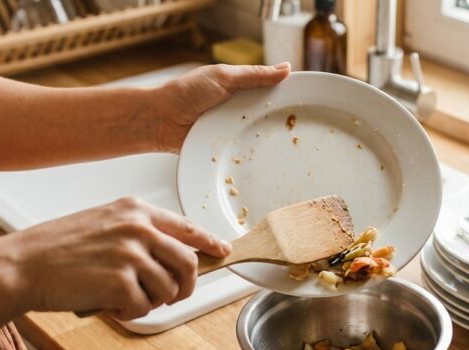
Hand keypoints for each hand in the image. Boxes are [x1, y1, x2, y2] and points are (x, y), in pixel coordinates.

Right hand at [0, 198, 230, 319]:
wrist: (22, 265)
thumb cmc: (56, 249)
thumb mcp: (102, 225)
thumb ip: (137, 234)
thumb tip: (171, 257)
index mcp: (135, 210)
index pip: (186, 227)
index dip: (209, 242)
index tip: (222, 251)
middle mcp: (138, 227)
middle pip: (188, 263)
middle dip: (184, 287)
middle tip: (170, 297)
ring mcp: (131, 254)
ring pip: (169, 290)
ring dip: (150, 302)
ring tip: (122, 297)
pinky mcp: (120, 281)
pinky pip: (143, 308)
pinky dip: (128, 313)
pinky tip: (108, 304)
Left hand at [154, 63, 290, 151]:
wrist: (160, 120)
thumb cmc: (186, 93)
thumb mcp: (224, 77)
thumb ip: (254, 75)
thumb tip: (286, 68)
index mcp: (240, 90)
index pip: (270, 93)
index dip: (287, 98)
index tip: (307, 104)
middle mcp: (238, 111)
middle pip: (267, 119)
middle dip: (280, 124)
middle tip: (302, 130)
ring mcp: (231, 131)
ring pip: (257, 138)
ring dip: (266, 143)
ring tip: (289, 148)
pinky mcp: (224, 149)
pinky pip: (242, 153)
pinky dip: (250, 156)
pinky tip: (265, 161)